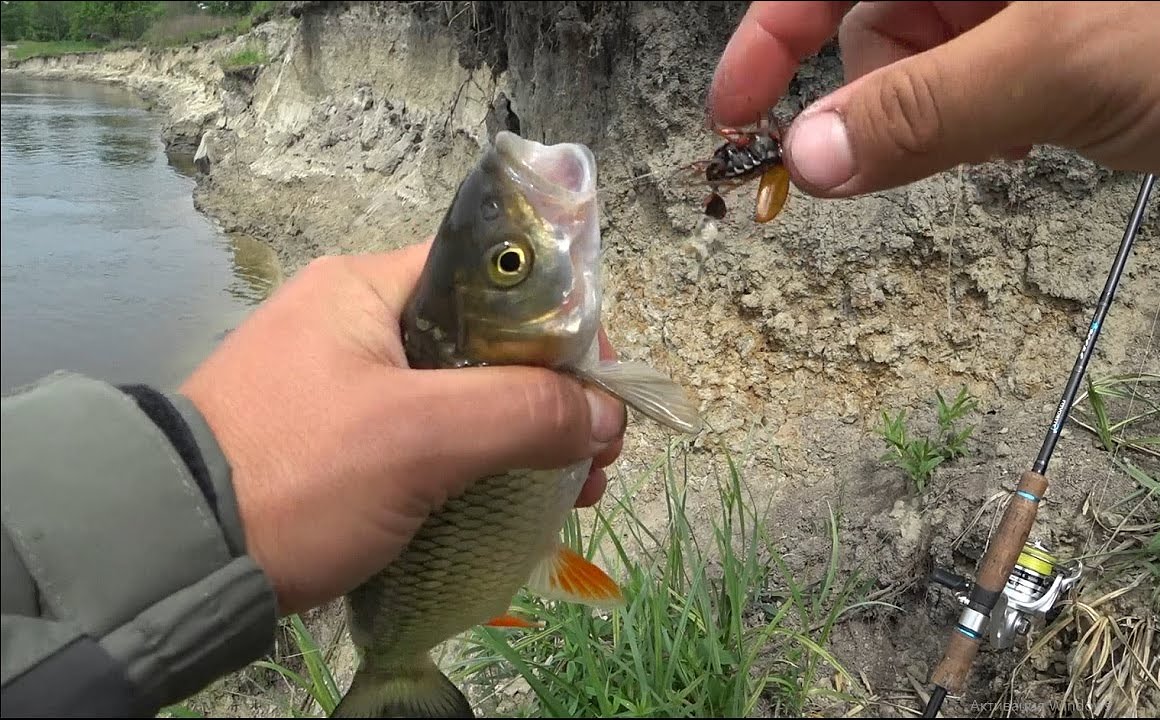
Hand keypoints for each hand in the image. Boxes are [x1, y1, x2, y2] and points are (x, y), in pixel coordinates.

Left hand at [178, 242, 626, 616]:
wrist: (171, 554)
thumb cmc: (300, 472)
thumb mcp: (420, 435)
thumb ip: (524, 411)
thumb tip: (608, 416)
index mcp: (369, 287)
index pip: (494, 280)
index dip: (562, 327)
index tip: (602, 388)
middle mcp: (358, 321)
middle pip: (487, 344)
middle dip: (553, 397)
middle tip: (596, 457)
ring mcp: (345, 383)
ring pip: (463, 395)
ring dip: (523, 437)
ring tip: (573, 492)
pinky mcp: (338, 440)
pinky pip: (429, 436)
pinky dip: (478, 464)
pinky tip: (515, 503)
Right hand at [708, 1, 1159, 197]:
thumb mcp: (1063, 65)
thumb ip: (925, 109)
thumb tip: (812, 157)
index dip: (769, 37)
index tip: (734, 115)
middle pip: (875, 21)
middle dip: (882, 91)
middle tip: (932, 138)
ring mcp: (1027, 0)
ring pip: (926, 64)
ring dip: (941, 118)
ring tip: (1016, 133)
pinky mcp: (1061, 37)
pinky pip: (979, 85)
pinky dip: (983, 122)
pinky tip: (1034, 134)